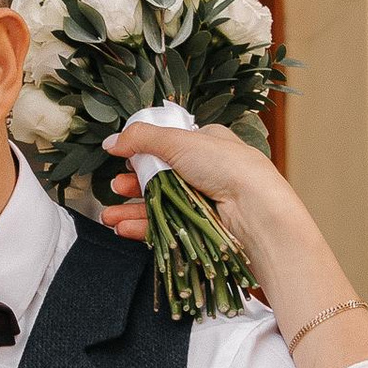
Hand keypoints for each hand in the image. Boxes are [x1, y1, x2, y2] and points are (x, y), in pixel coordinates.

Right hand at [113, 113, 367, 367]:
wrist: (257, 212)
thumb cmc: (226, 167)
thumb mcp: (180, 141)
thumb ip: (142, 139)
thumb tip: (111, 141)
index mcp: (207, 143)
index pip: (169, 144)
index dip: (144, 152)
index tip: (124, 158)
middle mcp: (206, 171)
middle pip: (160, 176)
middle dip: (133, 184)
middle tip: (115, 188)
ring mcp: (204, 201)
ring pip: (160, 205)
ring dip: (132, 210)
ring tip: (109, 216)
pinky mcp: (201, 228)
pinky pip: (166, 226)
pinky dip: (143, 227)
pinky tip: (123, 228)